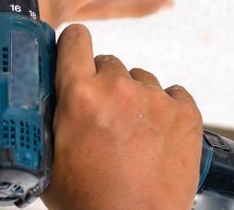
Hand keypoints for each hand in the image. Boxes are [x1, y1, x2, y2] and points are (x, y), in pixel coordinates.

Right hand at [43, 24, 202, 209]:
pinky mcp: (187, 112)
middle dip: (104, 84)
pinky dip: (166, 110)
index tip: (75, 49)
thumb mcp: (50, 160)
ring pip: (142, 80)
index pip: (75, 40)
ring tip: (132, 134)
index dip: (74, 45)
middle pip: (110, 64)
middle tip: (103, 116)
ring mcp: (157, 99)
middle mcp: (120, 89)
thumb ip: (51, 121)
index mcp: (80, 96)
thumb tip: (47, 102)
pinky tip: (157, 135)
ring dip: (135, 98)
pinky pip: (174, 94)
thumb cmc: (91, 203)